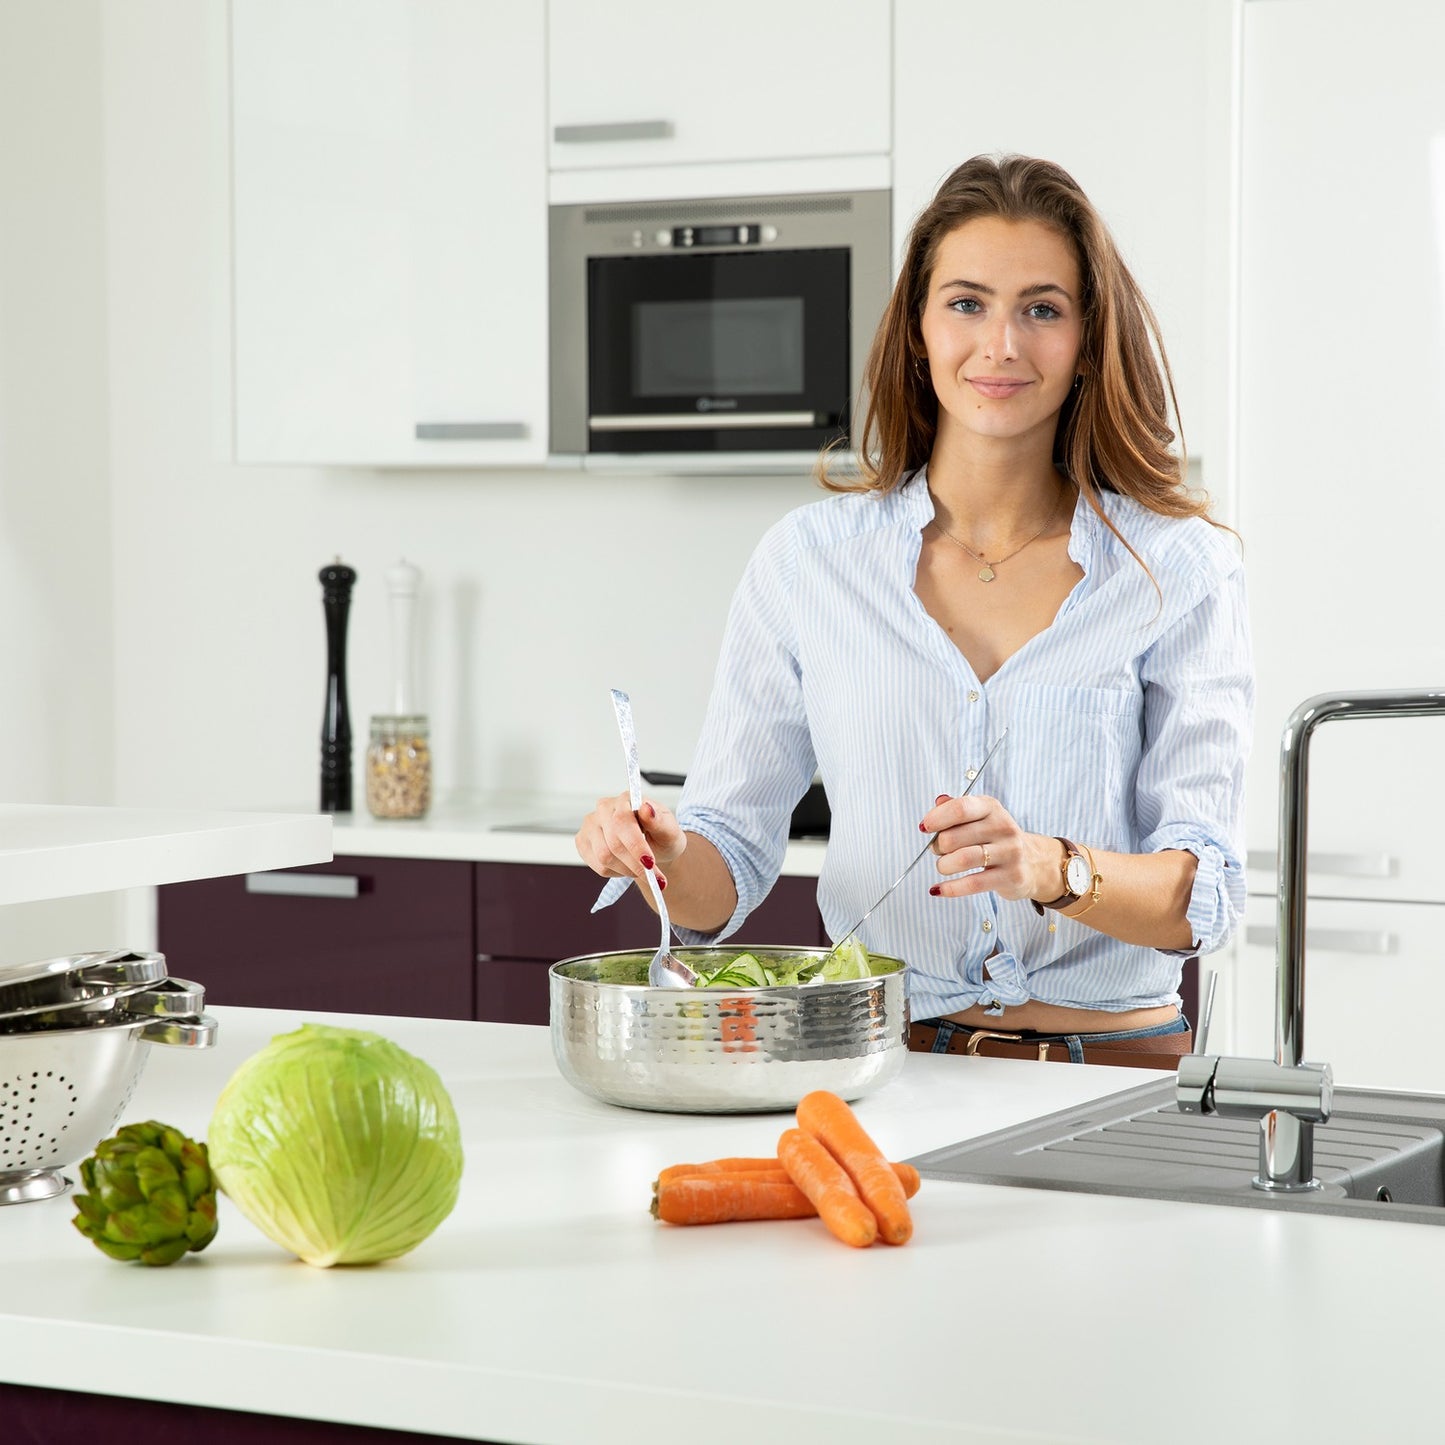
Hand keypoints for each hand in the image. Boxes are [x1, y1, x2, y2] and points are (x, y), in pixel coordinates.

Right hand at [574, 791, 686, 888]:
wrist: (653, 847)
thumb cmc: (661, 836)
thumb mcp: (670, 830)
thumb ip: (660, 821)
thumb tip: (647, 808)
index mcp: (626, 799)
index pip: (622, 821)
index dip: (636, 846)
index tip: (650, 863)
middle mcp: (604, 808)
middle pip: (613, 843)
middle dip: (635, 865)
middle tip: (653, 878)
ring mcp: (590, 825)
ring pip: (604, 857)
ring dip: (627, 870)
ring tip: (641, 871)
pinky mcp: (583, 841)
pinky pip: (597, 865)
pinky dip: (616, 873)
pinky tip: (627, 867)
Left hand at [917, 792, 1056, 902]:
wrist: (1033, 863)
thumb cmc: (997, 838)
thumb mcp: (981, 817)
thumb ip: (957, 808)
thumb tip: (939, 802)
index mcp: (991, 808)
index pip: (961, 808)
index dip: (937, 818)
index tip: (925, 828)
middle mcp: (1003, 827)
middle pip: (954, 837)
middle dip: (937, 846)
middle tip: (938, 850)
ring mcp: (1009, 852)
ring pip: (962, 860)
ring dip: (943, 865)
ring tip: (944, 866)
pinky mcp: (1011, 876)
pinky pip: (972, 884)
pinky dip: (950, 888)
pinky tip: (938, 889)